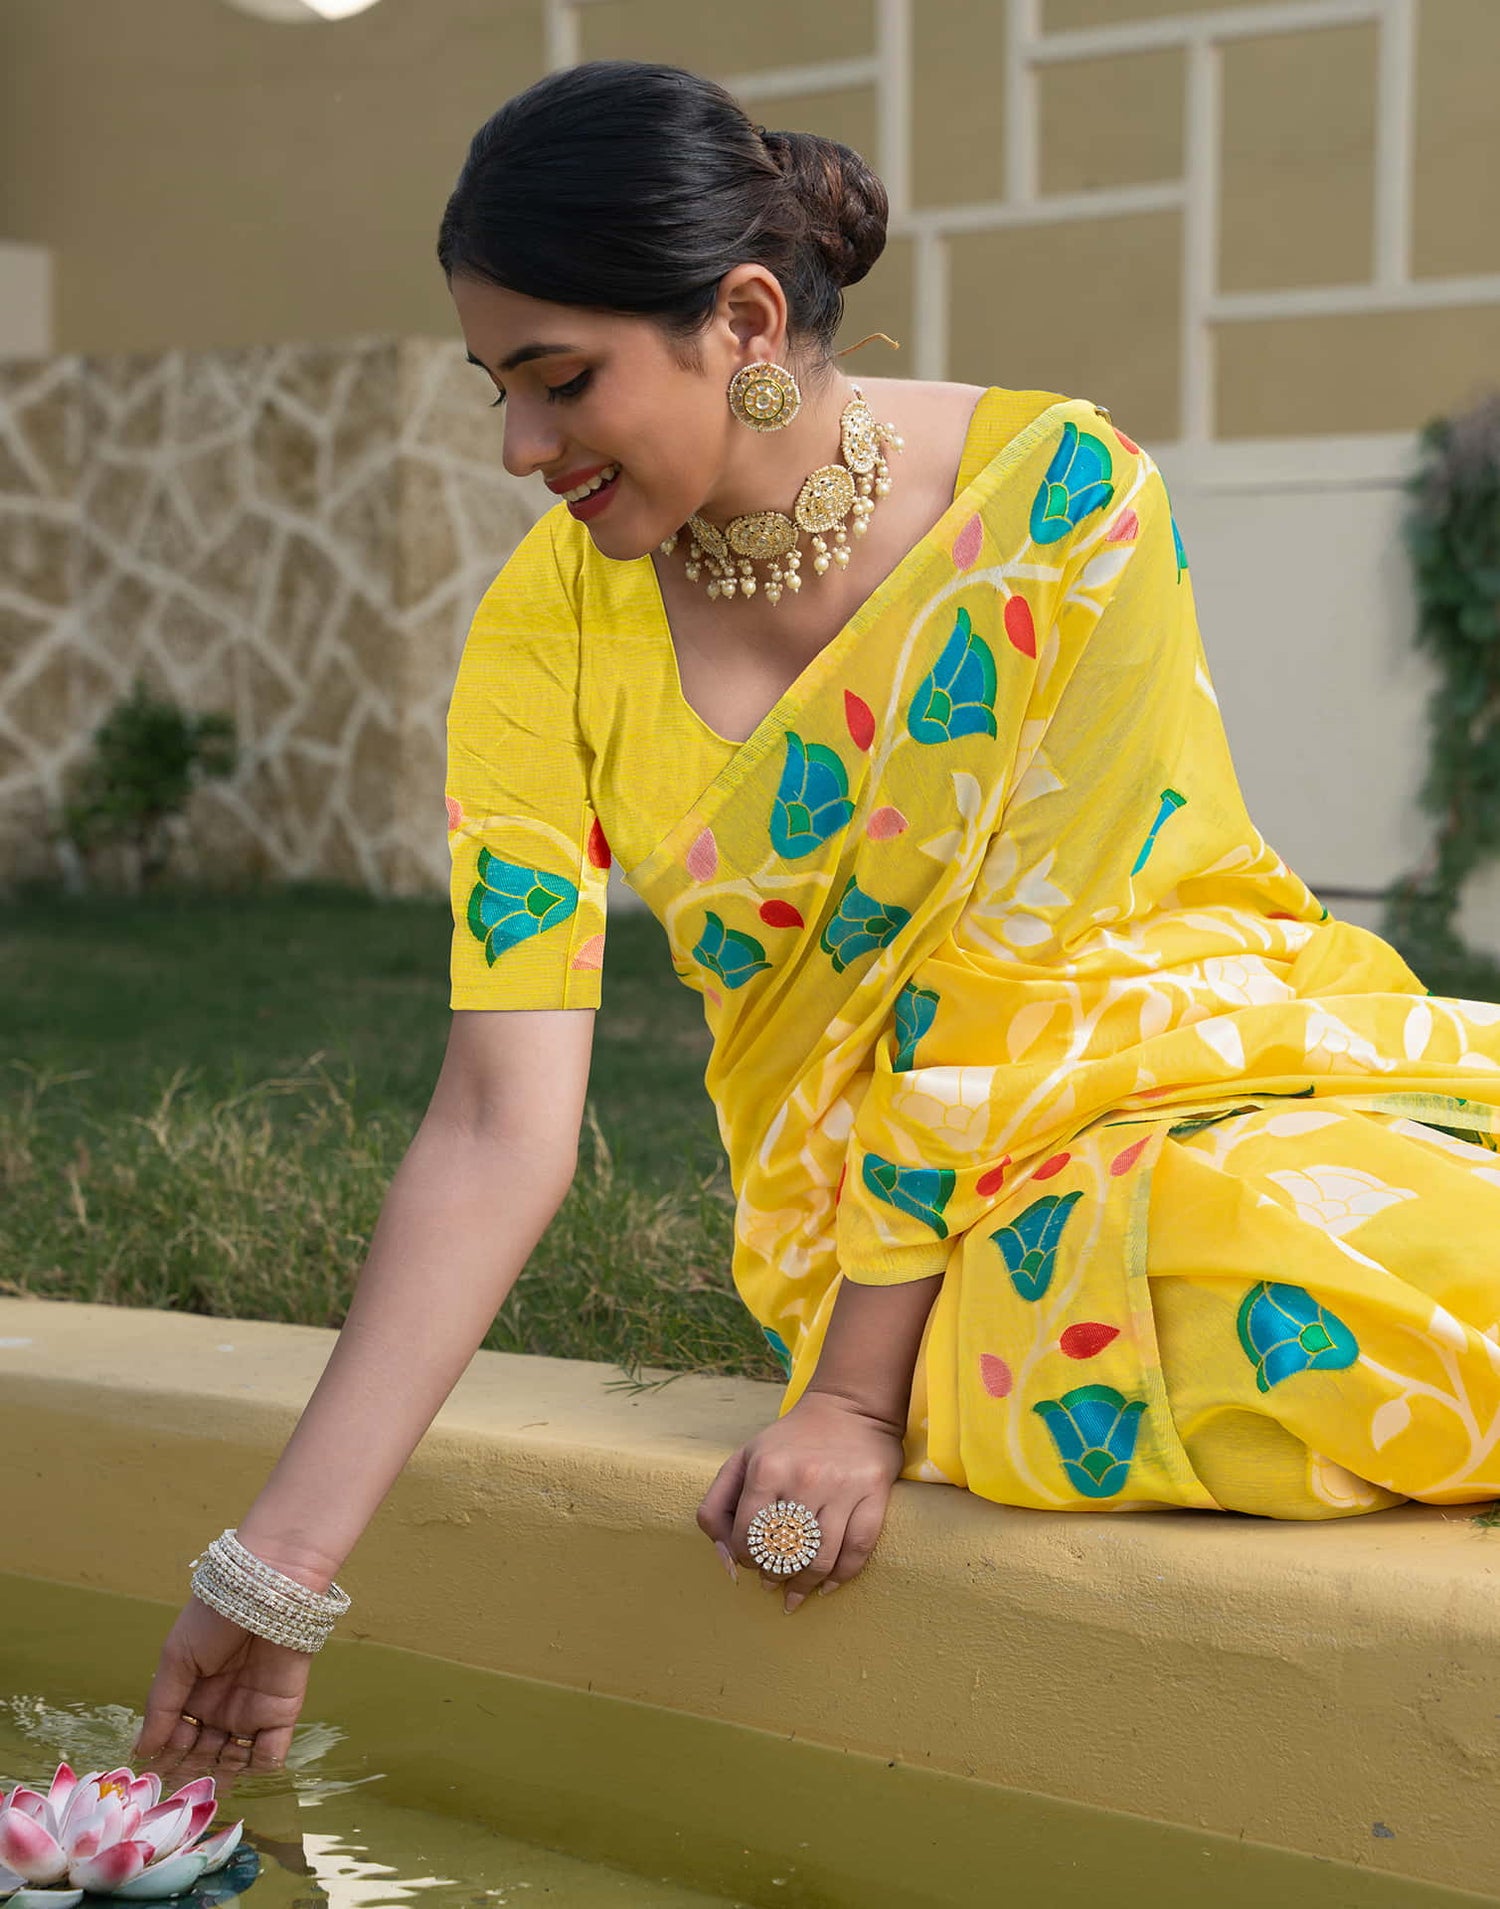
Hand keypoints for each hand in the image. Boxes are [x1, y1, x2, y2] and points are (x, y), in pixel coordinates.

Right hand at [131, 1597, 313, 1776]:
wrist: (266, 1591)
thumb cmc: (214, 1618)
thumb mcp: (176, 1659)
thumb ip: (161, 1707)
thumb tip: (139, 1752)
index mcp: (193, 1694)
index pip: (177, 1738)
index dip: (166, 1757)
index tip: (154, 1777)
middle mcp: (221, 1708)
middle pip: (203, 1753)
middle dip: (191, 1772)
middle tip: (180, 1789)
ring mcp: (252, 1712)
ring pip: (234, 1759)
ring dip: (221, 1775)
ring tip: (208, 1788)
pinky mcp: (282, 1712)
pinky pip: (272, 1751)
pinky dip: (259, 1766)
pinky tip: (242, 1768)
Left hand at [696, 1390, 906, 1611]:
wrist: (848, 1407)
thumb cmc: (788, 1441)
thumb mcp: (742, 1460)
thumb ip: (717, 1508)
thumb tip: (727, 1561)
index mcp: (766, 1469)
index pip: (747, 1538)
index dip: (745, 1558)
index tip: (751, 1560)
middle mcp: (804, 1477)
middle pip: (784, 1554)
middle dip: (774, 1575)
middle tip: (773, 1581)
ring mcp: (842, 1487)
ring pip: (820, 1559)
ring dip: (805, 1584)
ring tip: (796, 1591)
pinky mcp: (874, 1493)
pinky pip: (858, 1550)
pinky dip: (841, 1576)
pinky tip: (828, 1585)